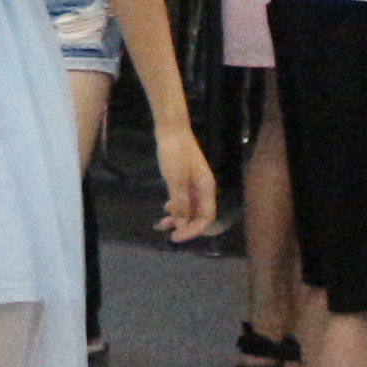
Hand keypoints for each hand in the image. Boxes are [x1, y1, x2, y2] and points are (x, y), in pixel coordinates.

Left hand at [151, 128, 219, 245]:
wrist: (171, 129)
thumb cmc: (174, 153)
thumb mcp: (175, 179)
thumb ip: (180, 202)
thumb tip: (181, 224)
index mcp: (206, 188)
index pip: (206, 218)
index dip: (192, 231)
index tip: (175, 236)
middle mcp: (203, 188)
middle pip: (198, 215)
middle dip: (184, 226)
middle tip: (166, 232)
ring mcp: (195, 183)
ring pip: (190, 208)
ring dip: (178, 218)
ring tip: (160, 224)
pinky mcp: (186, 179)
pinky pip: (184, 199)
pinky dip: (175, 207)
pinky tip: (165, 208)